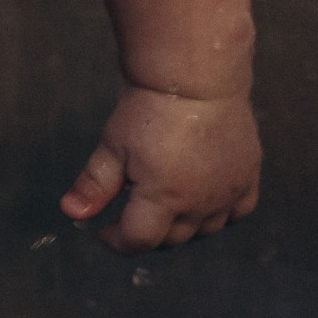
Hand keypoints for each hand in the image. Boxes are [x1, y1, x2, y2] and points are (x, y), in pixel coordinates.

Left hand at [62, 83, 259, 252]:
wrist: (196, 75)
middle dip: (147, 232)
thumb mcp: (112, 146)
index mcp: (163, 198)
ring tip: (164, 204)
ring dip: (182, 226)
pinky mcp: (247, 175)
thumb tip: (70, 212)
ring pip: (205, 230)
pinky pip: (239, 211)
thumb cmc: (149, 108)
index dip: (117, 242)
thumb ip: (94, 184)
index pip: (139, 241)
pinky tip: (204, 199)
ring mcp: (227, 191)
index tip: (104, 231)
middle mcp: (199, 203)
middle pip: (171, 239)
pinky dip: (221, 214)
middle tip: (132, 211)